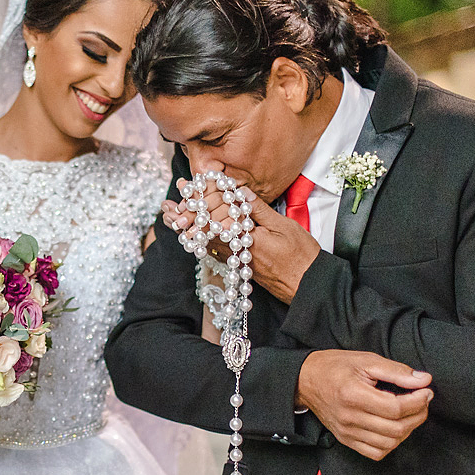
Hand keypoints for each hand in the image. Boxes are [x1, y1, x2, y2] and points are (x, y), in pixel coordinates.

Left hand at [162, 181, 320, 303]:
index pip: (214, 217)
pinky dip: (205, 243)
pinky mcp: (241, 268)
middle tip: (167, 207)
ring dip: (192, 230)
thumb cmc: (300, 256)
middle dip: (187, 217)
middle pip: (204, 232)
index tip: (185, 188)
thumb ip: (259, 209)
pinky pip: (217, 254)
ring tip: (175, 219)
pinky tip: (198, 238)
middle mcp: (236, 252)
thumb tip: (239, 191)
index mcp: (245, 238)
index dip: (198, 201)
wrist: (307, 286)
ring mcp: (237, 262)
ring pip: (207, 244)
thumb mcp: (283, 226)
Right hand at [296, 350, 432, 460]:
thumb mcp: (366, 360)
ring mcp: (347, 432)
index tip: (425, 391)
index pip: (395, 408)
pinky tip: (394, 428)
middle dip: (418, 415)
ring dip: (408, 430)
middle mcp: (349, 417)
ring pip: (389, 443)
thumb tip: (423, 380)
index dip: (418, 401)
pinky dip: (391, 444)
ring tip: (410, 413)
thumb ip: (396, 371)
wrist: (306, 380)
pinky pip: (376, 453)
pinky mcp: (346, 439)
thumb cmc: (335, 367)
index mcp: (353, 395)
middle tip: (422, 401)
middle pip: (396, 428)